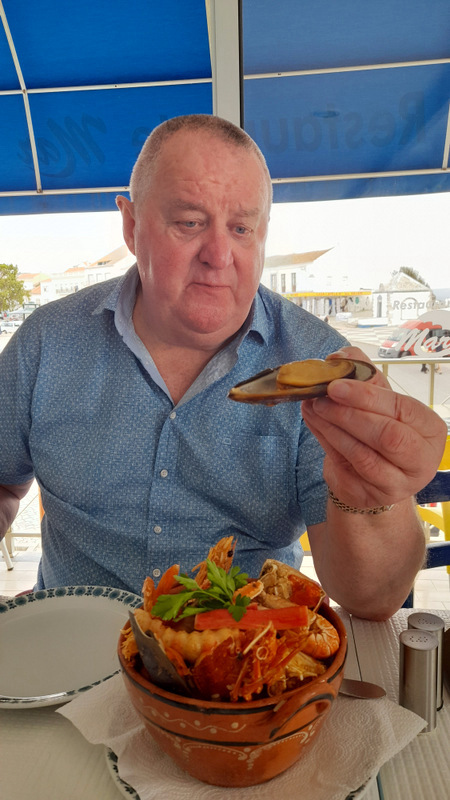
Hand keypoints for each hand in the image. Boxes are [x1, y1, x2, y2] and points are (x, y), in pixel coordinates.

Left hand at [301, 346, 446, 507]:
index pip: (402, 409)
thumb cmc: (379, 430)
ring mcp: (397, 484)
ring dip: (332, 428)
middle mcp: (421, 460)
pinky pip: (345, 469)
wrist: (370, 474)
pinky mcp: (369, 496)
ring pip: (363, 456)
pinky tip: (315, 424)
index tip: (335, 385)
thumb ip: (364, 373)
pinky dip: (326, 442)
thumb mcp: (379, 401)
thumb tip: (339, 357)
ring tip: (314, 408)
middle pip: (387, 436)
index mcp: (430, 430)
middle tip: (321, 397)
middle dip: (348, 414)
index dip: (367, 396)